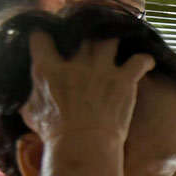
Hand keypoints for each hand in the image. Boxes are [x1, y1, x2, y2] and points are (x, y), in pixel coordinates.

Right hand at [20, 31, 153, 146]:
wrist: (83, 146)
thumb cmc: (55, 134)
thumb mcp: (31, 112)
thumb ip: (29, 94)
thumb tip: (28, 90)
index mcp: (48, 68)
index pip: (41, 37)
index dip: (43, 33)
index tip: (46, 34)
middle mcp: (75, 63)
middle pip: (81, 33)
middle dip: (83, 29)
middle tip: (87, 31)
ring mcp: (102, 69)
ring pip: (110, 39)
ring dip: (114, 39)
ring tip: (116, 40)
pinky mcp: (124, 81)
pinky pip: (140, 61)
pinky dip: (145, 60)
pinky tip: (146, 61)